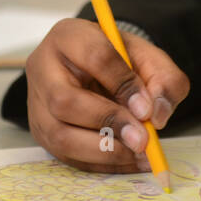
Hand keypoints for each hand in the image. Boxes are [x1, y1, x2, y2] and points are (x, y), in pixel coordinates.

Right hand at [23, 18, 188, 171]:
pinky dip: (101, 164)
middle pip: (64, 100)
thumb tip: (157, 115)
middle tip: (142, 139)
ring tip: (137, 153)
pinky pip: (66, 157)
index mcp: (69, 36)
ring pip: (59, 134)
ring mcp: (36, 103)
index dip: (122, 84)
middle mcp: (43, 68)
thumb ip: (163, 80)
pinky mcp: (40, 132)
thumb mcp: (149, 58)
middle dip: (108, 123)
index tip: (147, 109)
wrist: (97, 72)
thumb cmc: (119, 62)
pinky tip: (128, 161)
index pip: (94, 56)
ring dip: (103, 150)